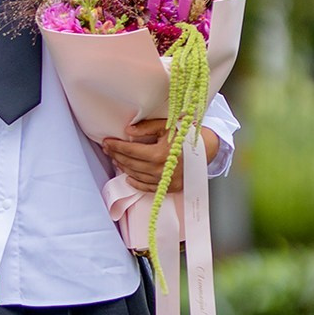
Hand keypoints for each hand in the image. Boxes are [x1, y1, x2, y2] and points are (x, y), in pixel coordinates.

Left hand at [102, 120, 218, 193]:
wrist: (207, 150)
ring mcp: (165, 181)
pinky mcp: (170, 187)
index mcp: (160, 154)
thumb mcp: (167, 126)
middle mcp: (161, 170)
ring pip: (136, 176)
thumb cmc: (186, 135)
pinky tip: (128, 176)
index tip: (106, 141)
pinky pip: (147, 187)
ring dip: (123, 167)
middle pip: (131, 164)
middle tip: (108, 148)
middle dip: (116, 155)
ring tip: (116, 158)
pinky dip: (135, 182)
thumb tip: (128, 131)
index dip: (116, 146)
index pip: (130, 151)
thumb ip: (147, 128)